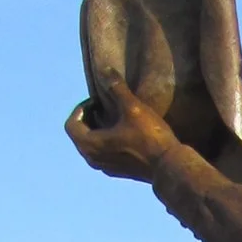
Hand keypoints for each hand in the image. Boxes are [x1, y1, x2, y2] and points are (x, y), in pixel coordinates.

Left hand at [64, 72, 179, 180]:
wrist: (169, 166)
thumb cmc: (149, 137)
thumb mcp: (132, 108)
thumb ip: (116, 88)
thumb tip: (106, 70)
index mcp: (90, 144)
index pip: (71, 124)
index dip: (81, 108)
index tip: (97, 101)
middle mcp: (93, 158)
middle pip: (79, 135)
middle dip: (89, 118)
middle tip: (104, 106)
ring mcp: (106, 167)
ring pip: (91, 145)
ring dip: (98, 129)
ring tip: (114, 117)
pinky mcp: (118, 171)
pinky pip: (103, 153)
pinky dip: (106, 140)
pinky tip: (124, 132)